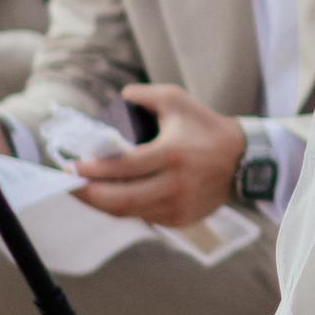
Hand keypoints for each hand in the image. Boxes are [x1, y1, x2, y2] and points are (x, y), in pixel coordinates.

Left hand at [71, 84, 249, 225]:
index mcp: (172, 154)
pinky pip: (143, 218)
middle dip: (88, 195)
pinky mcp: (181, 219)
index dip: (92, 169)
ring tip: (87, 191)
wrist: (245, 161)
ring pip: (129, 213)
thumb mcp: (178, 101)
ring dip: (103, 204)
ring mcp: (178, 206)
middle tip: (69, 186)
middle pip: (120, 200)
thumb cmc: (207, 128)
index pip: (123, 167)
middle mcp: (175, 184)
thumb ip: (145, 95)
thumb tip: (119, 98)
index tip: (72, 166)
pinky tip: (115, 197)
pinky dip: (125, 209)